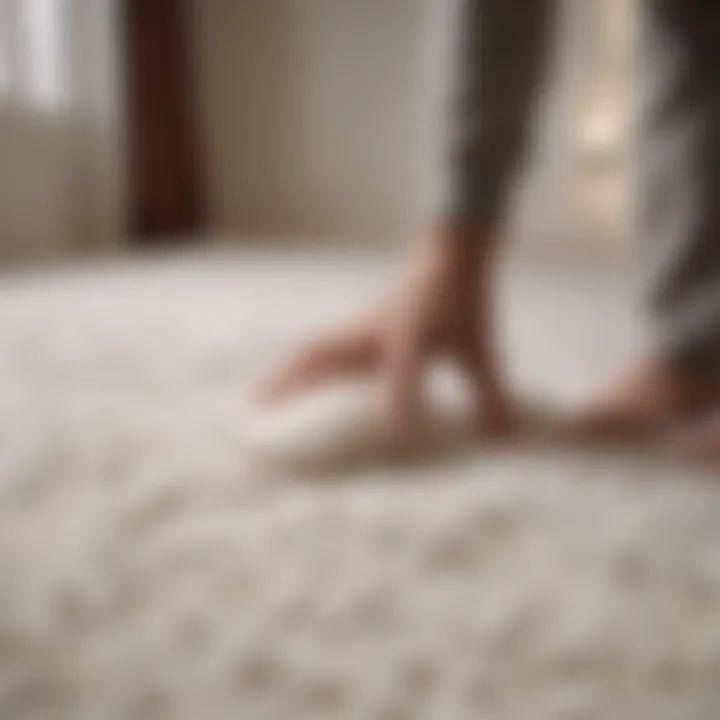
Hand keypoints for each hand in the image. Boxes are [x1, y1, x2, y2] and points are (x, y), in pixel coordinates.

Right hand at [254, 225, 516, 440]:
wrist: (449, 251)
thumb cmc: (463, 297)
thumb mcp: (479, 344)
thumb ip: (489, 391)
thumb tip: (501, 438)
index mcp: (410, 329)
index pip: (403, 366)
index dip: (399, 399)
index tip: (395, 437)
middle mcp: (375, 328)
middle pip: (321, 355)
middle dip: (289, 385)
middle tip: (255, 412)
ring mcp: (360, 326)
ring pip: (314, 350)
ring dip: (286, 373)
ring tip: (258, 399)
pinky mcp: (358, 325)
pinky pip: (321, 347)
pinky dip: (302, 365)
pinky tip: (296, 383)